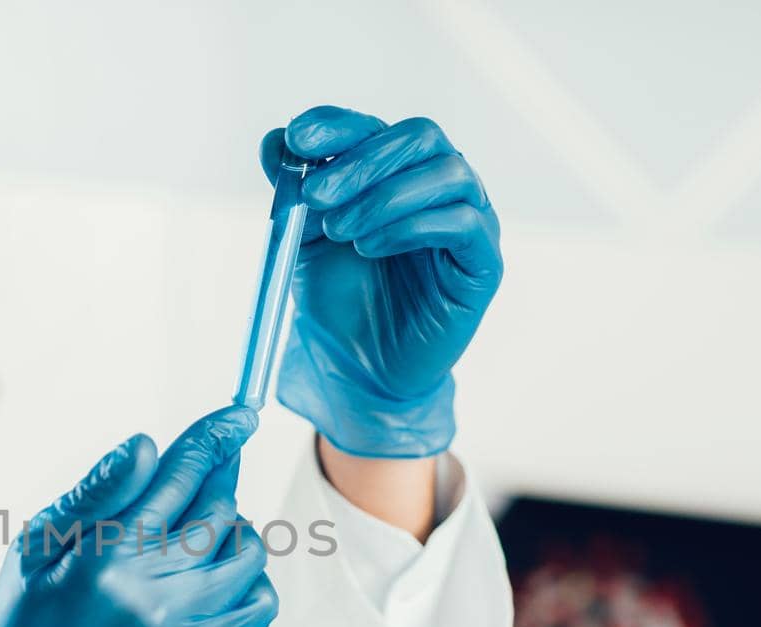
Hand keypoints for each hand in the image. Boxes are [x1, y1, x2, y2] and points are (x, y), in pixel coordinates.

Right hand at [0, 407, 279, 626]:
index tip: (242, 412)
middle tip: (219, 462)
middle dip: (222, 476)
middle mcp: (153, 590)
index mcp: (105, 554)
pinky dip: (249, 582)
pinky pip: (258, 606)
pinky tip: (216, 580)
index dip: (215, 437)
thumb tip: (148, 444)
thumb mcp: (33, 553)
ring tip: (203, 533)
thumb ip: (95, 495)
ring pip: (246, 554)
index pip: (179, 475)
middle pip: (219, 507)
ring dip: (233, 530)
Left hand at [262, 107, 502, 457]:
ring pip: (446, 172)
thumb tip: (277, 139)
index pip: (375, 128)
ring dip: (384, 195)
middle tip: (316, 194)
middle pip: (419, 136)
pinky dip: (410, 226)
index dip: (338, 125)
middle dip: (362, 159)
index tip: (298, 138)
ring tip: (340, 230)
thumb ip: (293, 191)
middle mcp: (438, 186)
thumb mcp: (303, 240)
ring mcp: (468, 219)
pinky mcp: (483, 261)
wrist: (360, 367)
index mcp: (396, 172)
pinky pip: (461, 222)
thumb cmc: (339, 299)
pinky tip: (369, 248)